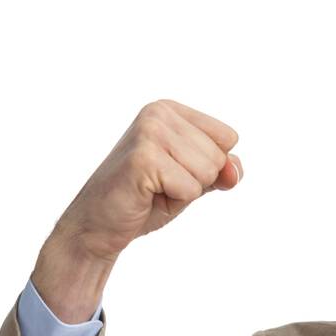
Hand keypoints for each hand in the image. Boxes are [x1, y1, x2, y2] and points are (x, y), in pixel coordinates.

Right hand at [32, 99, 242, 320]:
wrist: (100, 226)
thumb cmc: (146, 201)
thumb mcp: (193, 182)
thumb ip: (222, 171)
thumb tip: (235, 170)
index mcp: (170, 110)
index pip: (228, 137)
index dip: (210, 167)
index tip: (174, 172)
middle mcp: (158, 113)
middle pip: (219, 156)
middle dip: (197, 182)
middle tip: (160, 186)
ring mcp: (149, 132)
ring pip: (208, 172)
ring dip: (184, 193)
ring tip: (154, 190)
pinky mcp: (143, 158)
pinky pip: (190, 188)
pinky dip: (174, 202)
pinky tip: (146, 195)